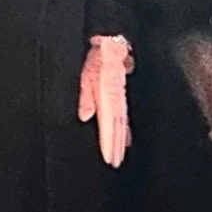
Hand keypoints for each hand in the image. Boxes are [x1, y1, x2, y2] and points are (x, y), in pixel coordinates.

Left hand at [79, 35, 131, 168]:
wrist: (111, 46)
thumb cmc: (96, 60)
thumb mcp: (85, 77)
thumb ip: (85, 98)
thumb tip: (85, 117)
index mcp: (106, 98)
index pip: (107, 126)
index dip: (108, 143)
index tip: (109, 158)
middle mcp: (116, 102)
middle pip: (117, 129)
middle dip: (116, 148)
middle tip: (115, 164)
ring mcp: (120, 100)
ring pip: (122, 125)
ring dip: (122, 142)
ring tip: (120, 157)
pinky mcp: (121, 97)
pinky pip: (124, 118)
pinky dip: (125, 130)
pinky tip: (126, 139)